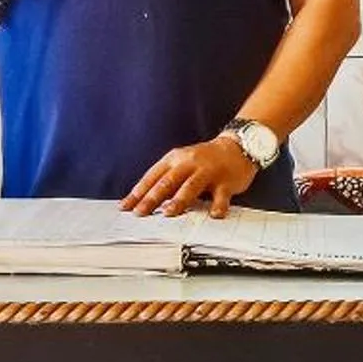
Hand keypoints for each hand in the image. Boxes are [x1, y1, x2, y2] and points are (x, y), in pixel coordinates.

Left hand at [124, 137, 258, 217]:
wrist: (237, 147)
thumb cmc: (204, 160)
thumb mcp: (181, 165)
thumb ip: (165, 182)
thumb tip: (144, 202)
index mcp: (174, 160)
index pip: (152, 177)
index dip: (138, 193)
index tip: (125, 207)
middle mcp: (189, 163)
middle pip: (167, 181)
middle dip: (152, 198)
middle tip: (140, 212)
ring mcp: (208, 171)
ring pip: (191, 186)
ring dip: (179, 200)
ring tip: (169, 213)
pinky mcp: (226, 181)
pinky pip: (221, 195)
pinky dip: (218, 205)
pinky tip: (214, 215)